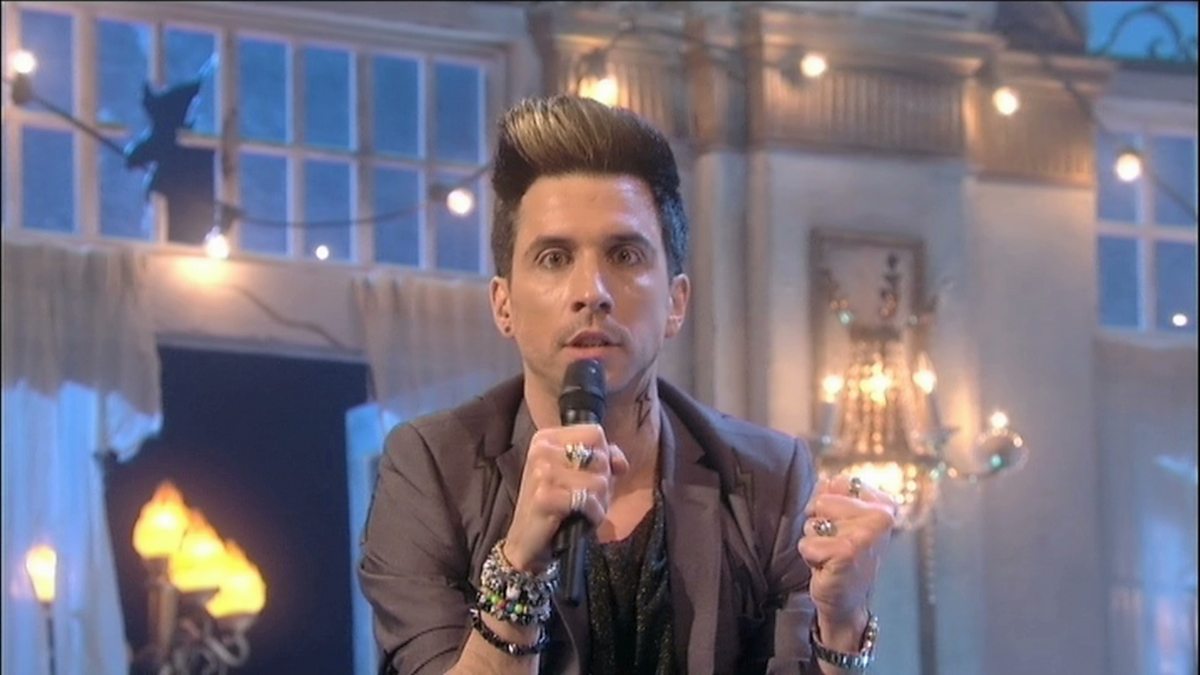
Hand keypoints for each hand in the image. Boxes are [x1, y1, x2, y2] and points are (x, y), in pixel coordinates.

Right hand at [503, 424, 628, 572]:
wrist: (527, 542)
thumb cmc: (557, 507)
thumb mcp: (582, 476)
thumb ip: (605, 459)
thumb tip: (620, 463)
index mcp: (547, 438)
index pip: (595, 432)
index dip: (605, 455)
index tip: (594, 474)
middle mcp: (541, 449)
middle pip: (600, 457)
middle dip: (603, 483)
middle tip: (585, 498)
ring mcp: (541, 472)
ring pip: (599, 480)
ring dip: (599, 502)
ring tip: (582, 510)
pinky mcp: (544, 496)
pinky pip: (588, 500)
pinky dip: (592, 514)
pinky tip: (579, 520)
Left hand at [797, 475, 896, 643]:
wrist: (847, 601)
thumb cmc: (842, 556)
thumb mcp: (841, 518)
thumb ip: (833, 492)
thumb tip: (825, 481)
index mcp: (884, 504)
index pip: (839, 482)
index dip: (828, 503)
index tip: (841, 525)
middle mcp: (882, 517)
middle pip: (821, 501)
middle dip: (818, 523)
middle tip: (835, 544)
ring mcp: (866, 534)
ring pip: (812, 522)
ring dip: (814, 540)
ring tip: (831, 555)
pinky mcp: (847, 552)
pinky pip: (807, 543)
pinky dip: (810, 557)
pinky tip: (827, 567)